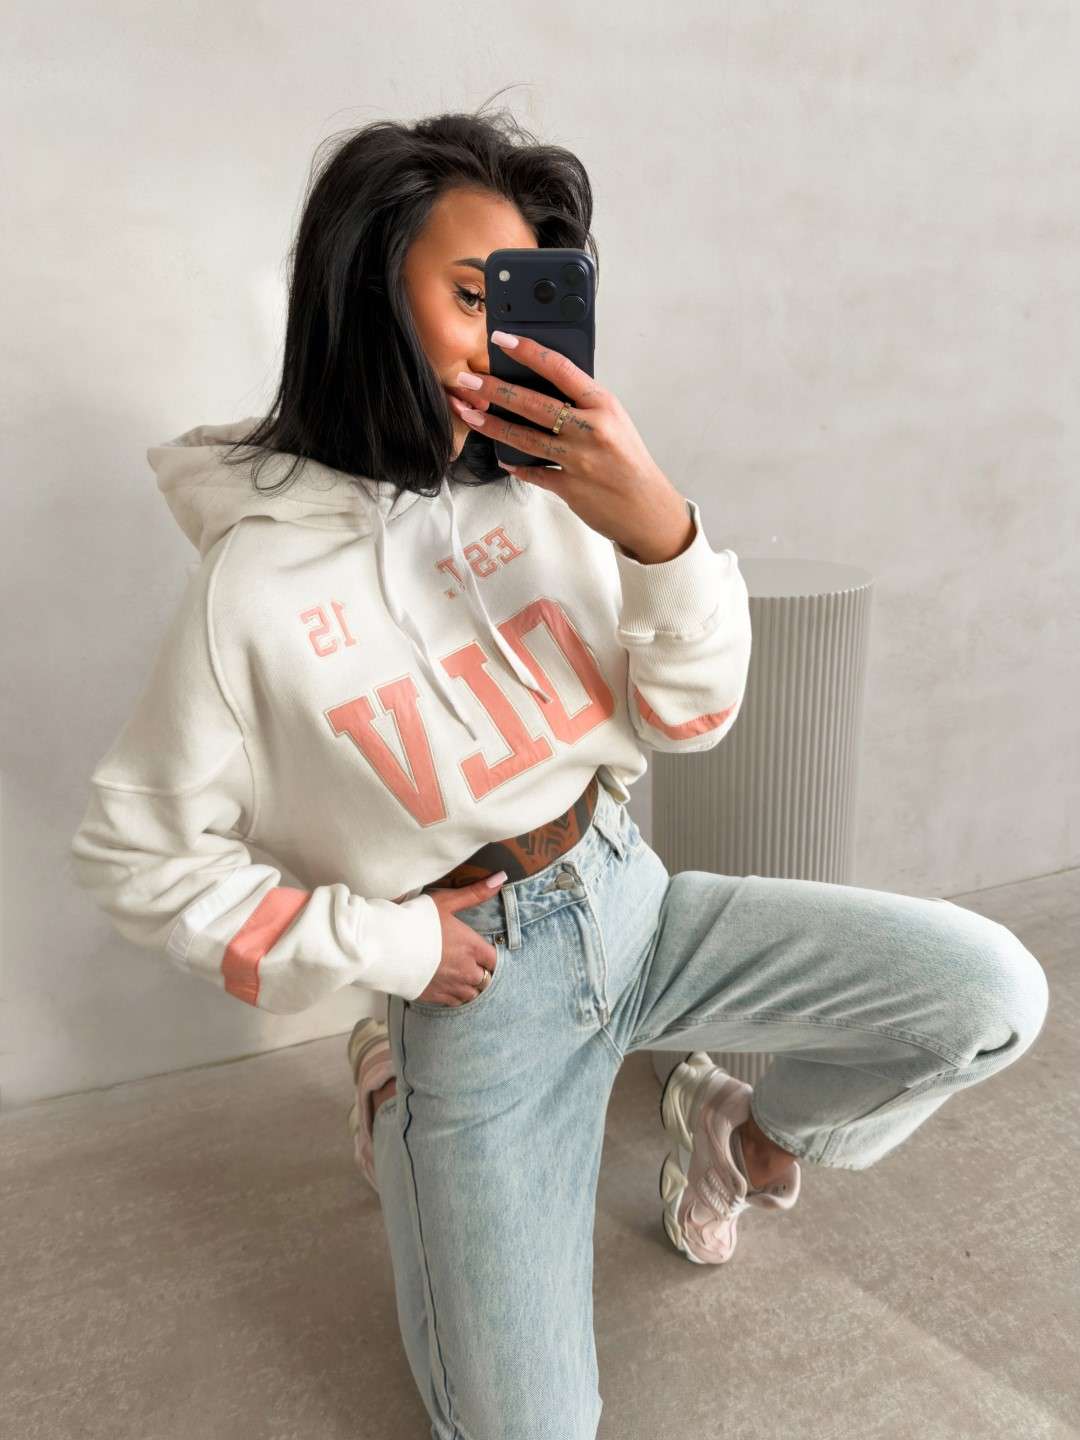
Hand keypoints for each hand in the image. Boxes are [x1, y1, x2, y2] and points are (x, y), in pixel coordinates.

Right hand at [414, 875, 505, 1006]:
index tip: (480, 952)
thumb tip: (500, 878)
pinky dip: (454, 996)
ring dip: (469, 986)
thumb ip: (475, 893)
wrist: (385, 945)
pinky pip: (455, 1003)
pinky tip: (446, 986)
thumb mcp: (446, 901)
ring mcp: (451, 986)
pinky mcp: (435, 996)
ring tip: (458, 976)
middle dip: (480, 972)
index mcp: (471, 947)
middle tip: (467, 963)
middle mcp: (466, 970)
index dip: (488, 957)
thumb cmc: (415, 919)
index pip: (494, 959)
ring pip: (471, 994)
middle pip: (485, 979)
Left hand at [446, 333, 695, 564]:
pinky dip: (517, 465)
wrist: (648, 508)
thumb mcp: (615, 422)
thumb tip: (545, 387)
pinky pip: (534, 472)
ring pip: (525, 438)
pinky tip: (503, 458)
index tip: (502, 339)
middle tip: (468, 381)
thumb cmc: (630, 461)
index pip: (560, 368)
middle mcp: (590, 430)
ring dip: (492, 425)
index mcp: (603, 405)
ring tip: (470, 413)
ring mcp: (578, 460)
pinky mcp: (569, 488)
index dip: (528, 351)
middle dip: (494, 390)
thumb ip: (584, 405)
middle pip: (532, 404)